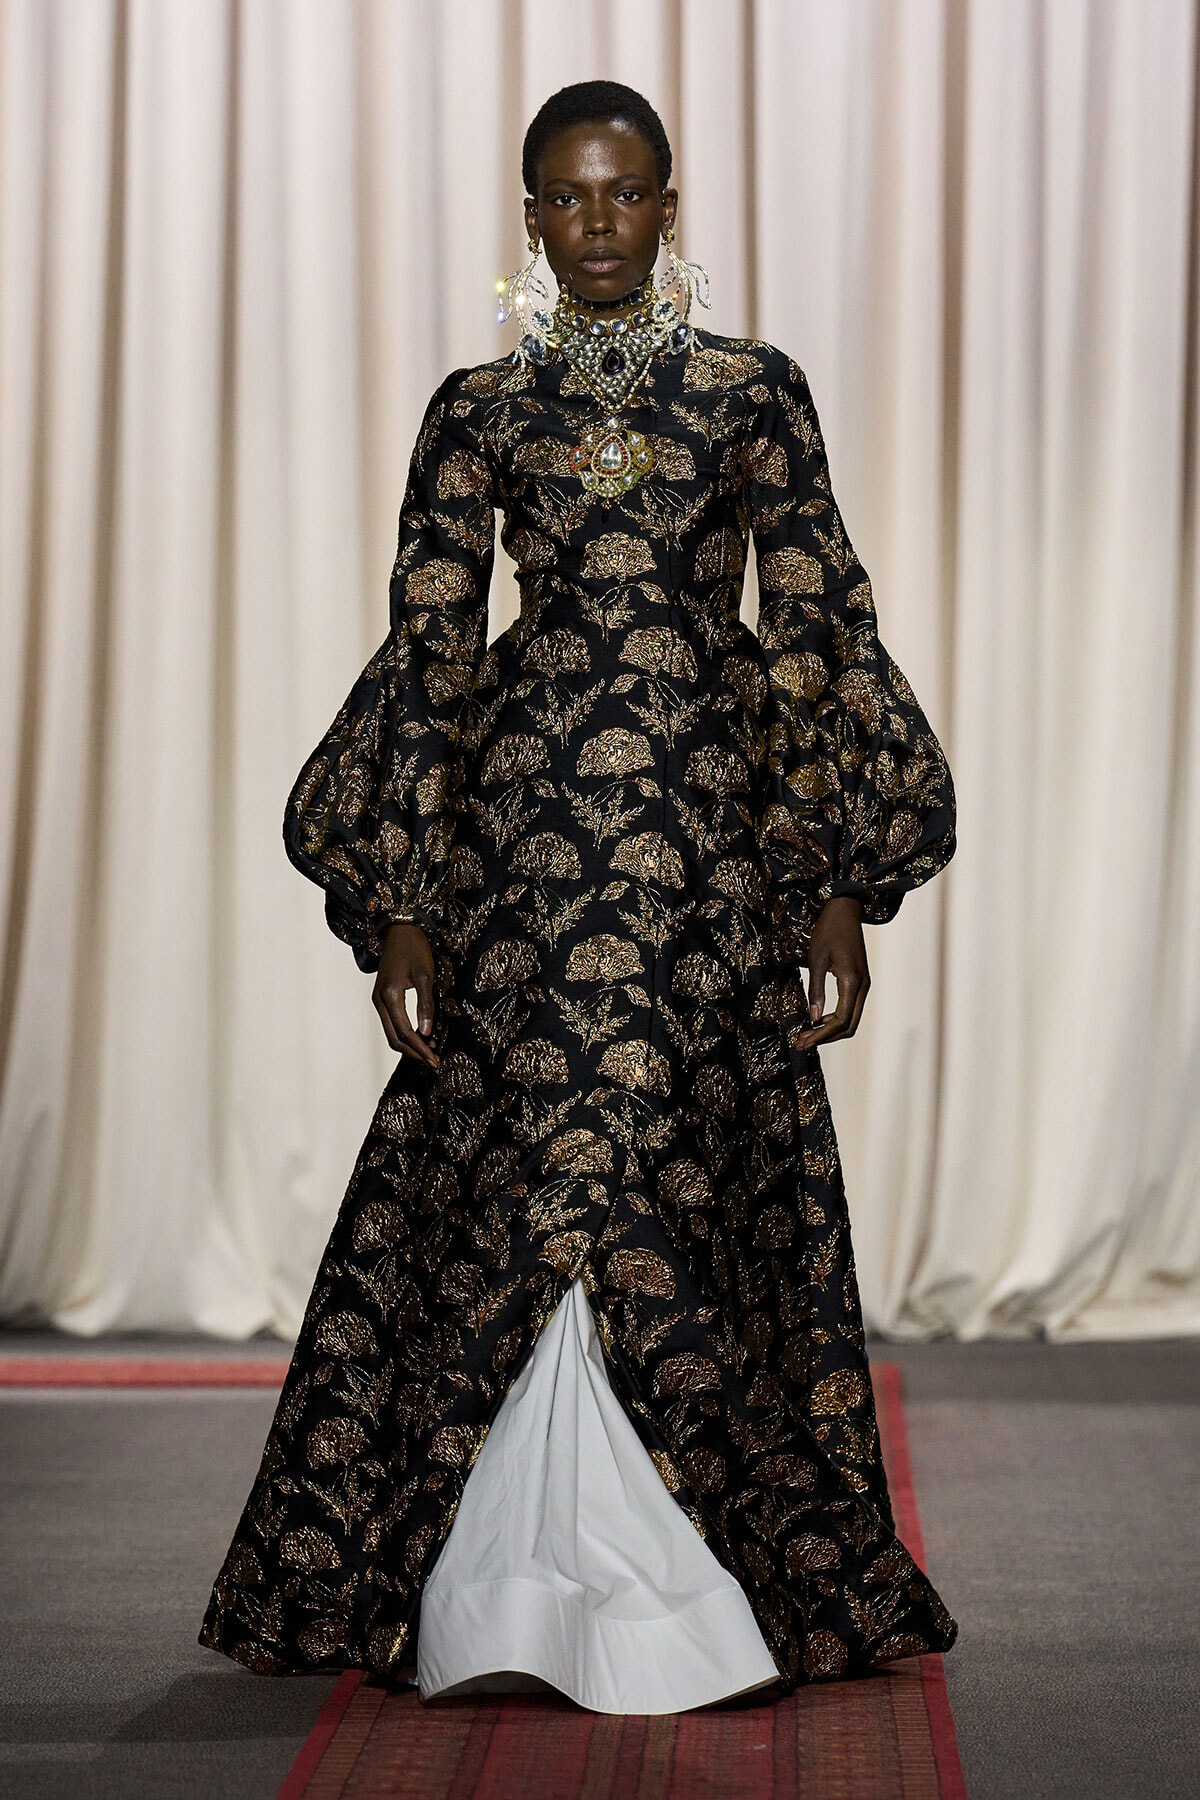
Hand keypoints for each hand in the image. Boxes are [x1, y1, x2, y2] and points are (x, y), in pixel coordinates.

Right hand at [372, 921, 439, 1069]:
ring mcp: (378, 1000)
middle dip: (414, 1053)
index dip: (420, 1049)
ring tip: (430, 1053)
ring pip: (391, 1033)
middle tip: (434, 1063)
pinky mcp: (382, 998)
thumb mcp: (426, 975)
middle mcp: (379, 1001)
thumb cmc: (415, 948)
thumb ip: (426, 1004)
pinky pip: (391, 1023)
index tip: (435, 1061)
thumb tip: (427, 1033)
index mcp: (389, 996)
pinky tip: (421, 1036)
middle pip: (394, 1038)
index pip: (404, 1032)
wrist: (399, 929)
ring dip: (409, 1046)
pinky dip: (404, 1034)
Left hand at [792, 895, 869, 1050]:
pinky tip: (819, 1019)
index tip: (803, 1042)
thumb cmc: (828, 931)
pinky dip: (836, 1019)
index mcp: (852, 982)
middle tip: (802, 1043)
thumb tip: (812, 1018)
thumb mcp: (816, 959)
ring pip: (851, 1019)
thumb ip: (815, 990)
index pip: (840, 1021)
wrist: (845, 910)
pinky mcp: (860, 981)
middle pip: (849, 1026)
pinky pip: (851, 1008)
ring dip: (830, 1030)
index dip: (821, 1035)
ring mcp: (864, 984)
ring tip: (807, 1034)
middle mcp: (862, 986)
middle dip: (825, 1038)